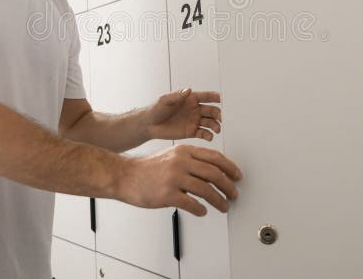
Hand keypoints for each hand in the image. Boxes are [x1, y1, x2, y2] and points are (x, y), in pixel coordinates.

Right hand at [119, 144, 241, 215]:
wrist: (125, 176)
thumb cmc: (147, 168)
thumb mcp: (171, 155)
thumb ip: (191, 160)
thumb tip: (213, 172)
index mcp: (184, 151)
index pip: (215, 157)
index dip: (230, 168)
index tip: (237, 176)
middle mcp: (181, 162)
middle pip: (214, 174)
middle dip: (228, 186)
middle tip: (234, 194)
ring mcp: (174, 178)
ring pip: (206, 190)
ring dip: (219, 200)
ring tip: (223, 206)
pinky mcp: (167, 195)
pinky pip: (191, 204)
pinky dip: (201, 209)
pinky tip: (203, 211)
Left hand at [146, 88, 222, 141]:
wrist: (149, 125)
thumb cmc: (156, 109)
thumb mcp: (165, 100)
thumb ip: (177, 95)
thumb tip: (188, 90)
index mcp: (191, 99)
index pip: (207, 96)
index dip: (216, 97)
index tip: (222, 99)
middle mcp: (195, 109)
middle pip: (212, 110)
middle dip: (218, 114)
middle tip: (221, 118)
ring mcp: (194, 121)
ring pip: (210, 122)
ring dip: (216, 125)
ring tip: (216, 129)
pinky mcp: (191, 132)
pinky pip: (204, 133)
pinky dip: (209, 135)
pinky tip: (209, 137)